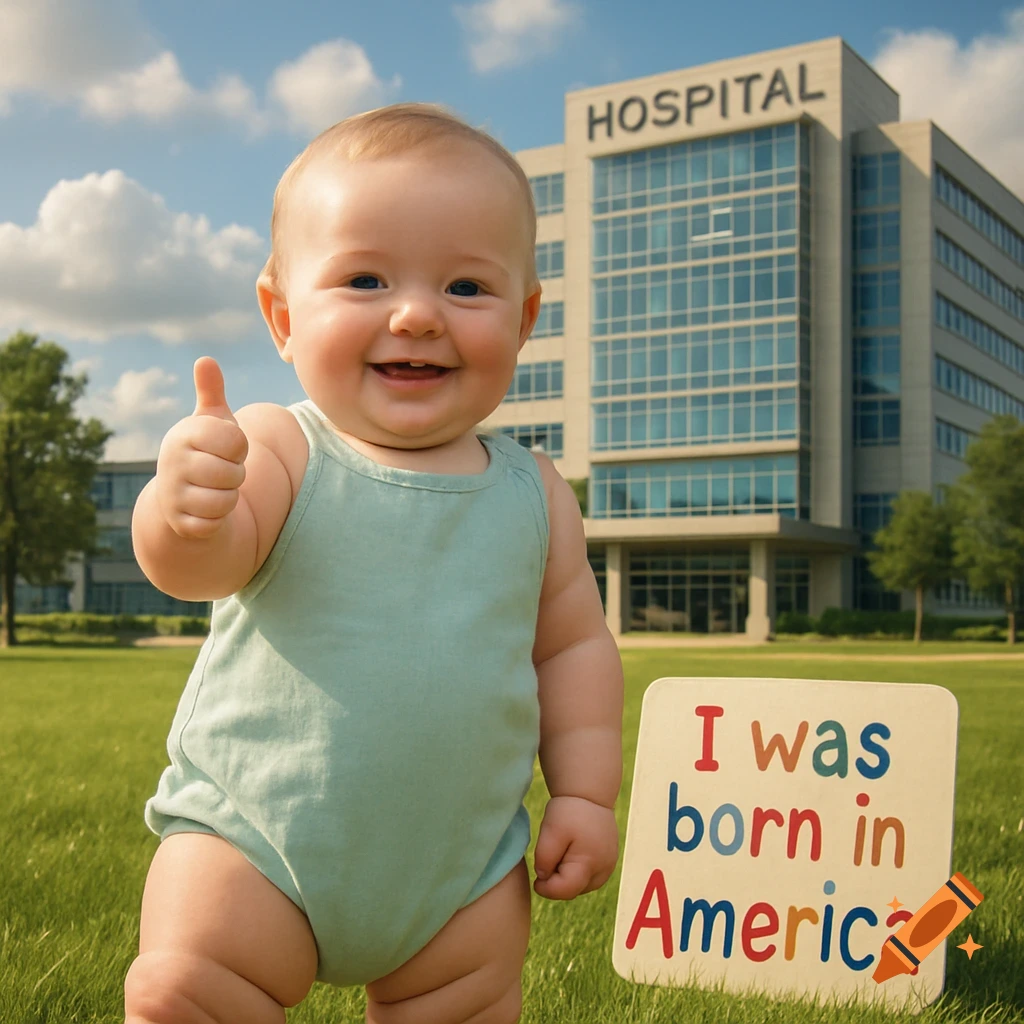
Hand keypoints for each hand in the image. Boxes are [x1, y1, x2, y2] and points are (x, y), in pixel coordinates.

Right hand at [155, 357, 248, 539]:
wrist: (180, 498)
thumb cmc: (205, 452)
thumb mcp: (211, 423)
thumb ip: (211, 393)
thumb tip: (205, 360)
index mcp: (183, 434)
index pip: (235, 440)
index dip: (240, 447)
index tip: (227, 448)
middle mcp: (172, 462)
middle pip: (233, 473)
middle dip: (235, 474)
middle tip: (220, 471)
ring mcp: (174, 494)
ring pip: (227, 499)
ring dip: (229, 497)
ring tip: (214, 489)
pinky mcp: (181, 523)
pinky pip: (217, 522)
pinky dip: (220, 518)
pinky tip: (207, 509)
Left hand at [533, 795, 618, 900]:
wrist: (589, 793)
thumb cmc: (568, 811)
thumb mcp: (550, 832)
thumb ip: (544, 859)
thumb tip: (544, 878)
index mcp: (589, 863)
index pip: (564, 891)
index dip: (546, 889)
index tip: (536, 879)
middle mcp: (604, 869)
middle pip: (574, 891)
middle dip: (557, 883)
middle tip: (548, 860)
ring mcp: (609, 865)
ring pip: (582, 886)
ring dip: (567, 878)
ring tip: (560, 854)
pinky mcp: (609, 861)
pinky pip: (590, 877)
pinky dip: (577, 872)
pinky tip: (570, 854)